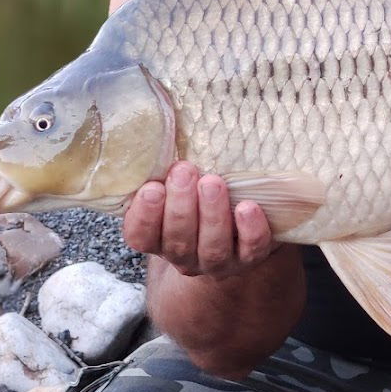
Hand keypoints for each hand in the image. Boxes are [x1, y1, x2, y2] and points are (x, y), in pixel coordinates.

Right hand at [122, 161, 274, 276]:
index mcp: (159, 238)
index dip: (144, 216)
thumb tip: (161, 128)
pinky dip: (250, 231)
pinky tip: (248, 207)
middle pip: (178, 241)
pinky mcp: (250, 258)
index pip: (140, 236)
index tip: (152, 188)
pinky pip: (250, 251)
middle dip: (180, 206)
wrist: (240, 226)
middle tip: (184, 171)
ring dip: (212, 215)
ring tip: (213, 183)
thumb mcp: (176, 184)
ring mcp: (218, 263)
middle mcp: (185, 256)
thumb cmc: (198, 194)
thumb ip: (167, 170)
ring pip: (213, 249)